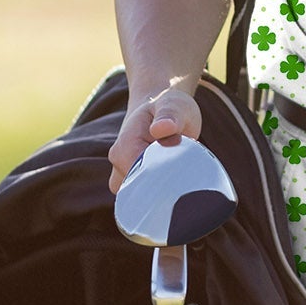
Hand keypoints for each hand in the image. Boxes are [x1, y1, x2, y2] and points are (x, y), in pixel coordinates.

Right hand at [108, 79, 204, 194]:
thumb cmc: (168, 105)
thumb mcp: (173, 105)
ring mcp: (124, 175)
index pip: (139, 179)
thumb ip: (169, 116)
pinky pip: (146, 197)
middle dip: (163, 189)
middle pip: (140, 193)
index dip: (163, 180)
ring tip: (181, 173)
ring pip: (142, 199)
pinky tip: (176, 181)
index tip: (182, 173)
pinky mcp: (134, 182)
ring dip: (162, 191)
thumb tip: (161, 128)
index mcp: (125, 147)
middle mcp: (119, 165)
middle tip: (186, 174)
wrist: (159, 107)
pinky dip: (161, 193)